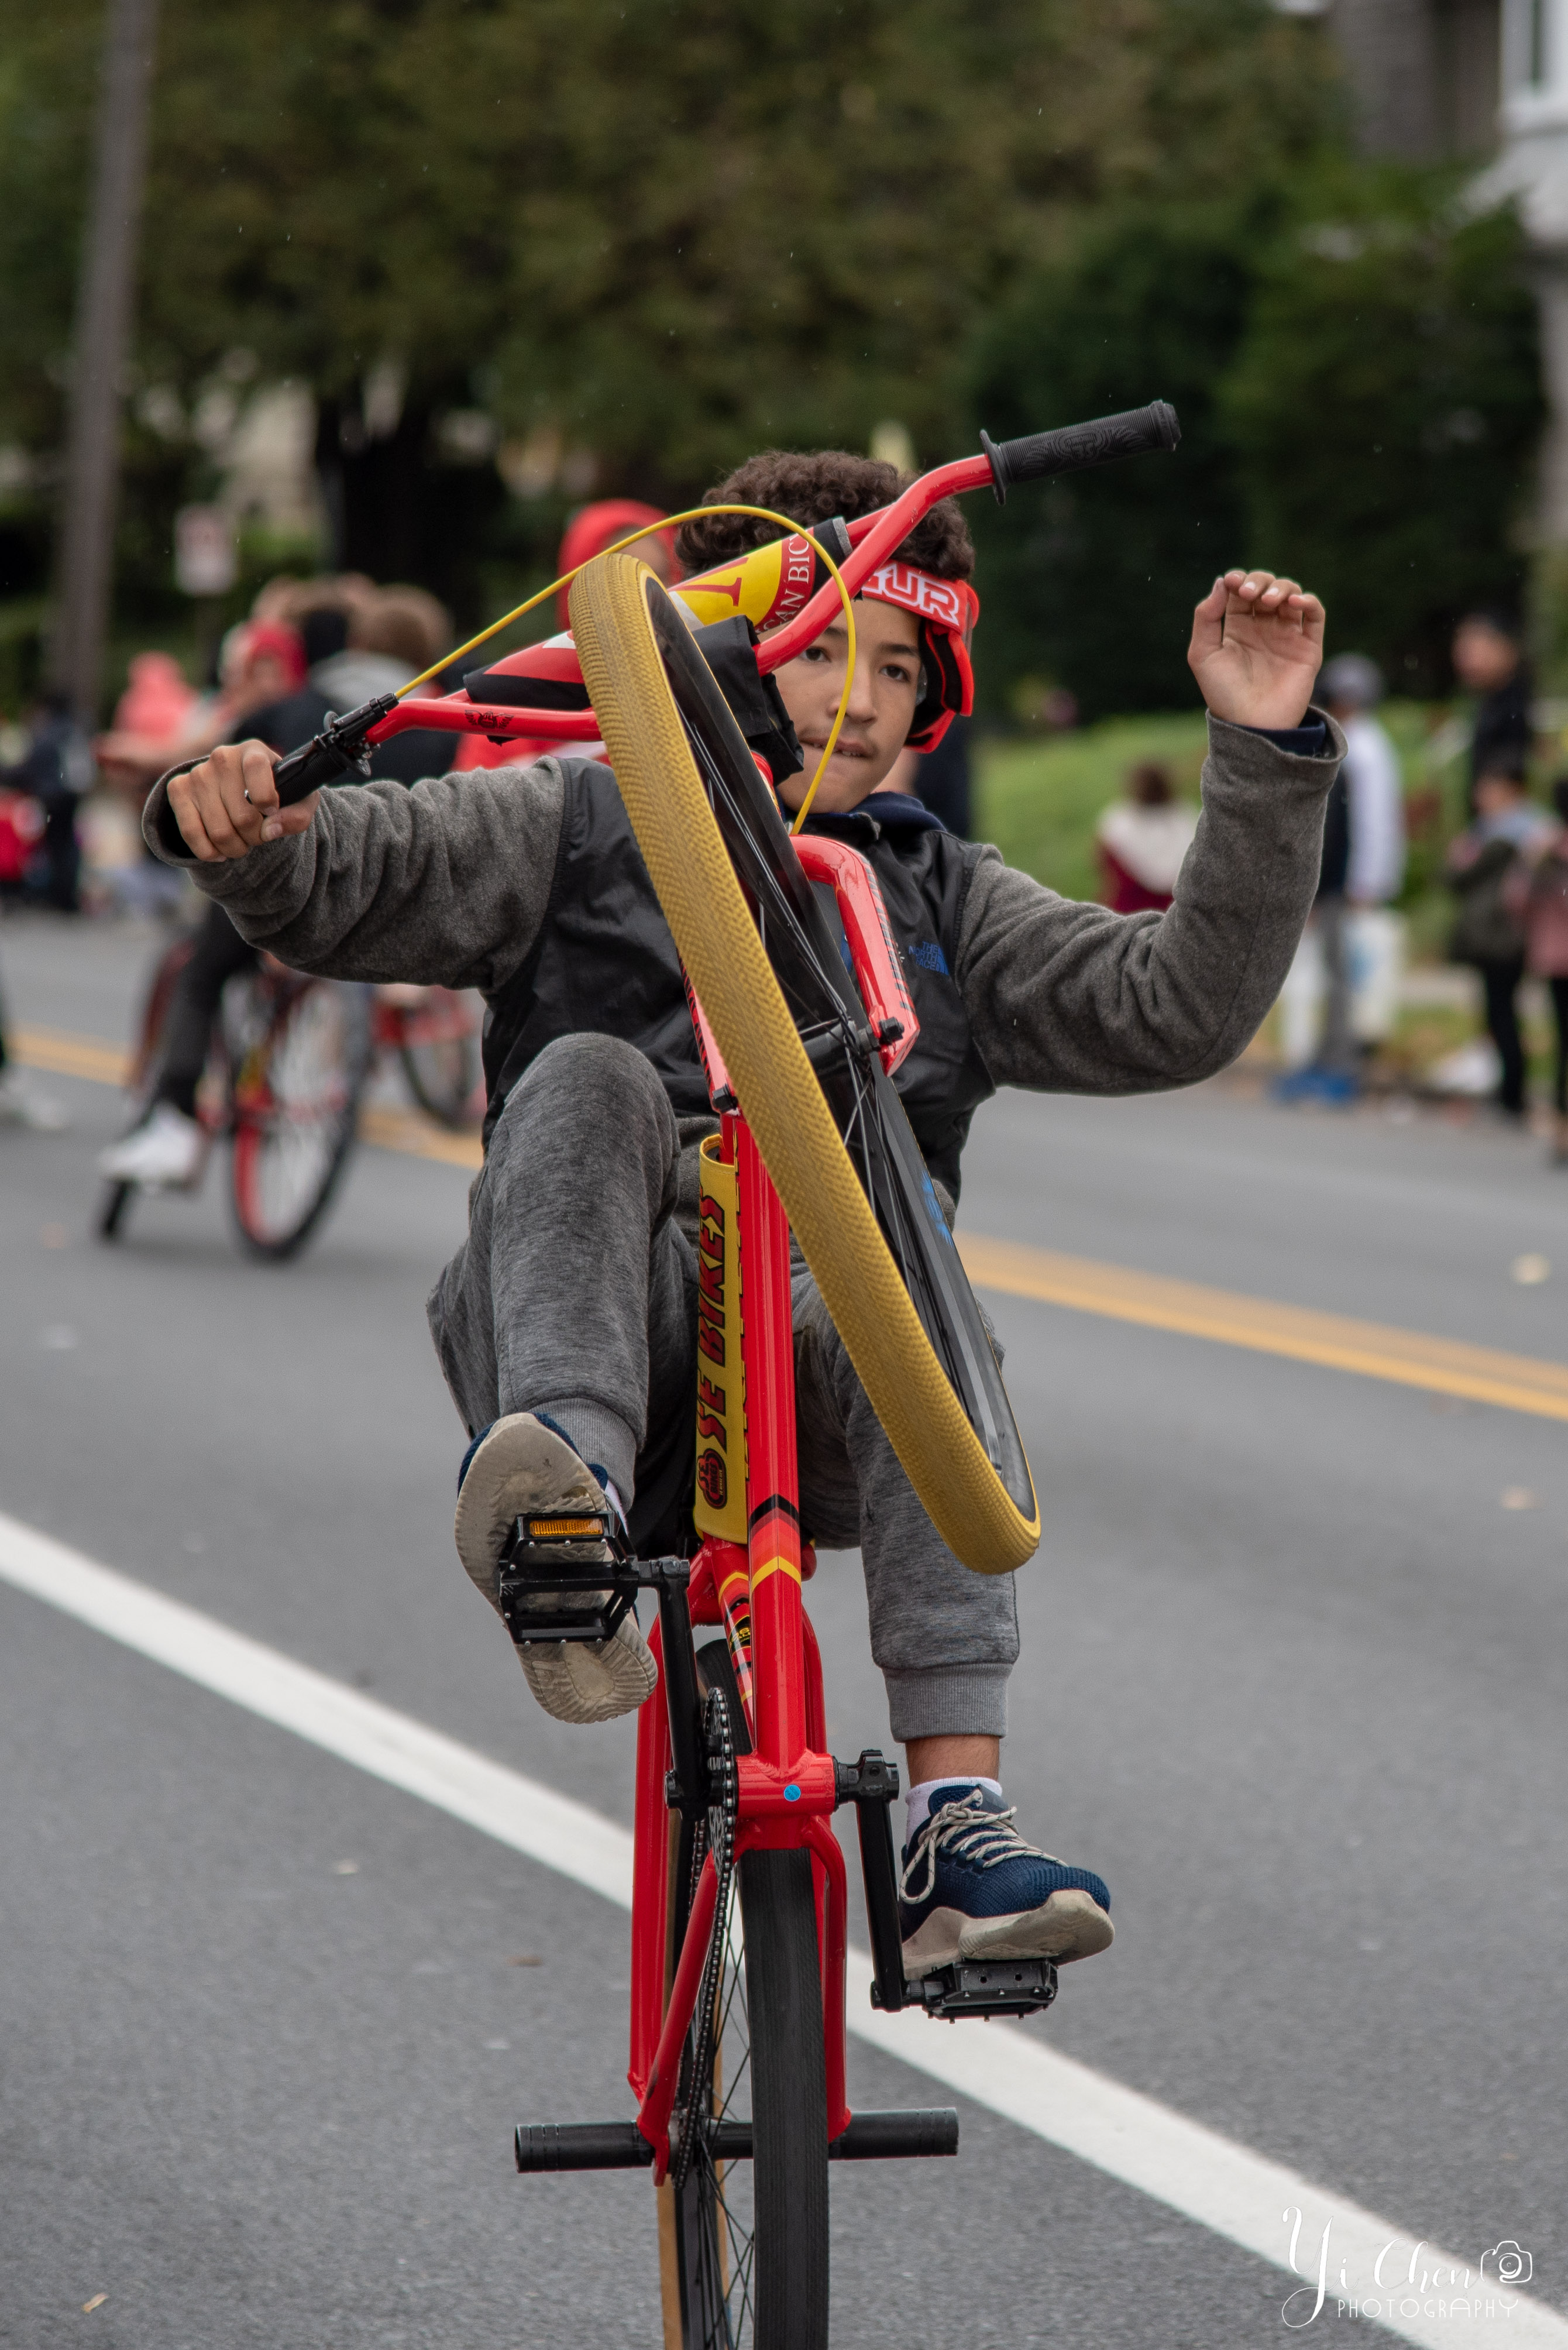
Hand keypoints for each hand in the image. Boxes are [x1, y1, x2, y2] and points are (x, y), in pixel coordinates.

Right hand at [167, 740, 316, 862]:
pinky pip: (190, 832)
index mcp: (254, 751)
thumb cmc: (276, 793)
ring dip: (235, 848)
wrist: (240, 789)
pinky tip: (219, 852)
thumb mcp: (299, 801)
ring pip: (218, 830)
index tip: (271, 812)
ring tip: (242, 843)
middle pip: (242, 815)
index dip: (266, 798)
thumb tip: (271, 830)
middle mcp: (222, 757)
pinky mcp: (178, 788)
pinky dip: (208, 852)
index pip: (256, 768)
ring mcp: (198, 773)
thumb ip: (297, 816)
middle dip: (255, 837)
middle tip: (258, 836)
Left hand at [1187, 570, 1324, 729]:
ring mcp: (1287, 635)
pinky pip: (1315, 615)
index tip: (1232, 581)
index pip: (1240, 591)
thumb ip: (1206, 617)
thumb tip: (1221, 582)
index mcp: (1237, 628)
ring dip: (1281, 587)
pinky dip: (1309, 601)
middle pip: (1265, 587)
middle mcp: (1263, 628)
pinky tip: (1295, 602)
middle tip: (1248, 593)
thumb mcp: (1203, 654)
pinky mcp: (1308, 646)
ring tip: (1268, 601)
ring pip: (1290, 594)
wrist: (1251, 725)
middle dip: (1258, 581)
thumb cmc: (1223, 693)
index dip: (1238, 580)